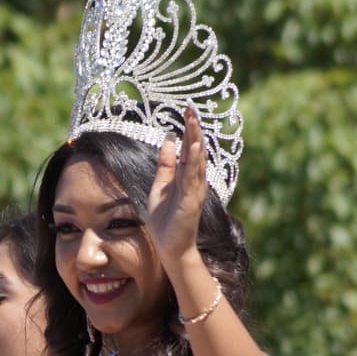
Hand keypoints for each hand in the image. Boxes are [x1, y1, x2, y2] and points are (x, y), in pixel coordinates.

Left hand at [146, 106, 208, 266]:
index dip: (188, 129)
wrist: (169, 247)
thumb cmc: (165, 220)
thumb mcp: (160, 186)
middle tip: (191, 108)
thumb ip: (165, 164)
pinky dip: (195, 161)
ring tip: (195, 121)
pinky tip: (196, 147)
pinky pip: (193, 177)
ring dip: (196, 140)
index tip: (187, 110)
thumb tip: (169, 138)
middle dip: (193, 129)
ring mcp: (194, 190)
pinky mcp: (191, 200)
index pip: (188, 148)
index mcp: (184, 177)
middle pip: (194, 150)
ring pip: (197, 161)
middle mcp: (193, 181)